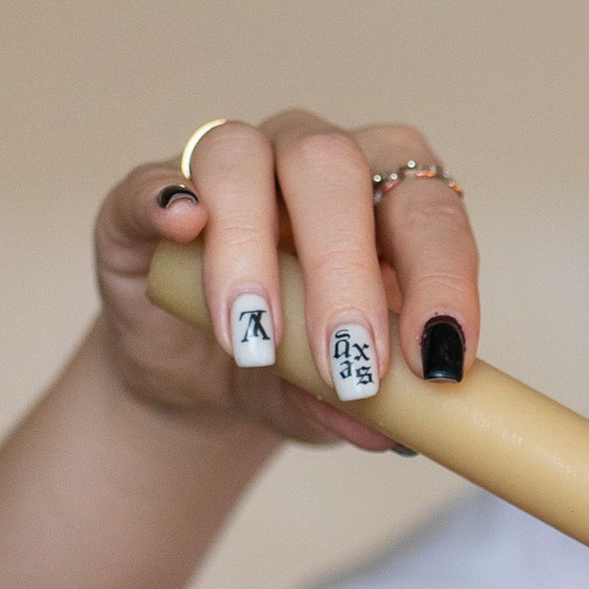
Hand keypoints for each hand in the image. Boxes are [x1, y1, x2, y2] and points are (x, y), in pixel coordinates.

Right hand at [93, 112, 480, 451]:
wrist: (201, 375)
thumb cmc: (295, 367)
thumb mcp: (337, 396)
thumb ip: (362, 405)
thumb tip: (386, 430)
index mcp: (386, 194)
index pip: (429, 212)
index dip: (442, 279)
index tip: (440, 359)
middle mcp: (312, 157)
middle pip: (333, 166)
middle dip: (345, 271)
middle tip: (347, 364)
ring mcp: (227, 162)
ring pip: (240, 157)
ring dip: (250, 250)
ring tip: (254, 339)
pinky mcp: (146, 192)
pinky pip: (153, 178)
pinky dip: (167, 198)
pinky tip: (182, 226)